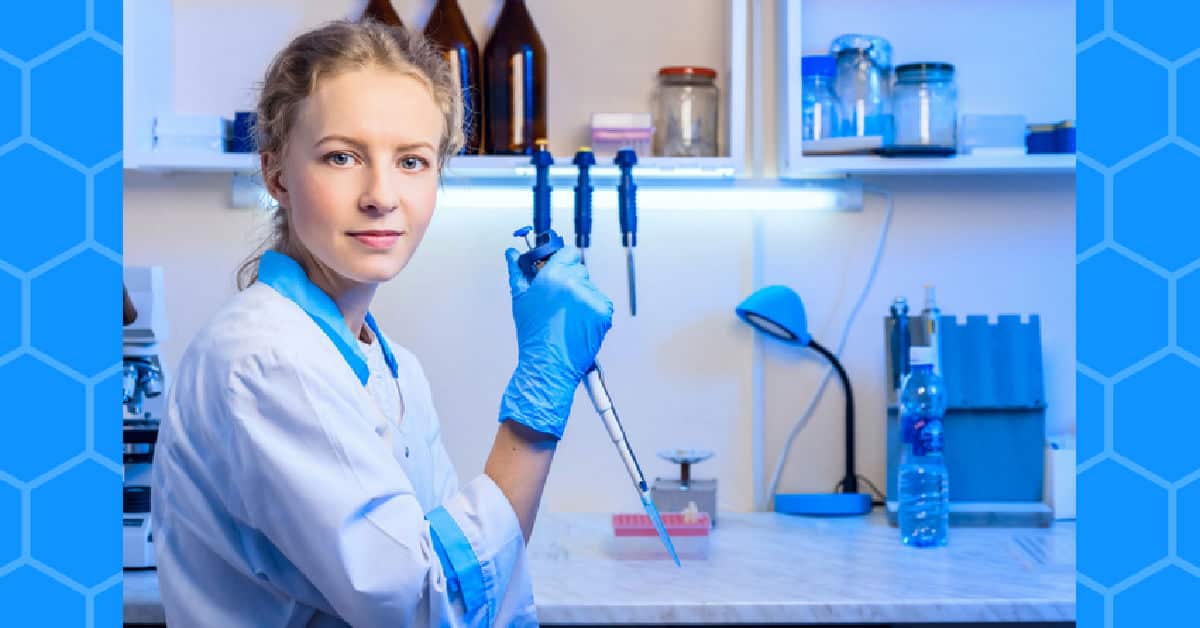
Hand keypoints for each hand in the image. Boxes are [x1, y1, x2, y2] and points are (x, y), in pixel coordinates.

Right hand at [498, 246, 613, 438]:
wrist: (548, 364)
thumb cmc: (534, 336)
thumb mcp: (520, 300)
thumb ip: (518, 272)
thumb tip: (512, 255)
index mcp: (553, 276)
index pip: (568, 252)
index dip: (563, 260)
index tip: (559, 268)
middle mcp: (574, 283)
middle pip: (579, 269)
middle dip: (571, 281)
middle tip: (560, 301)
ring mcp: (591, 298)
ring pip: (590, 288)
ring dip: (582, 298)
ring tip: (567, 317)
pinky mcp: (603, 312)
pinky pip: (601, 304)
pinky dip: (593, 312)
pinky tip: (578, 323)